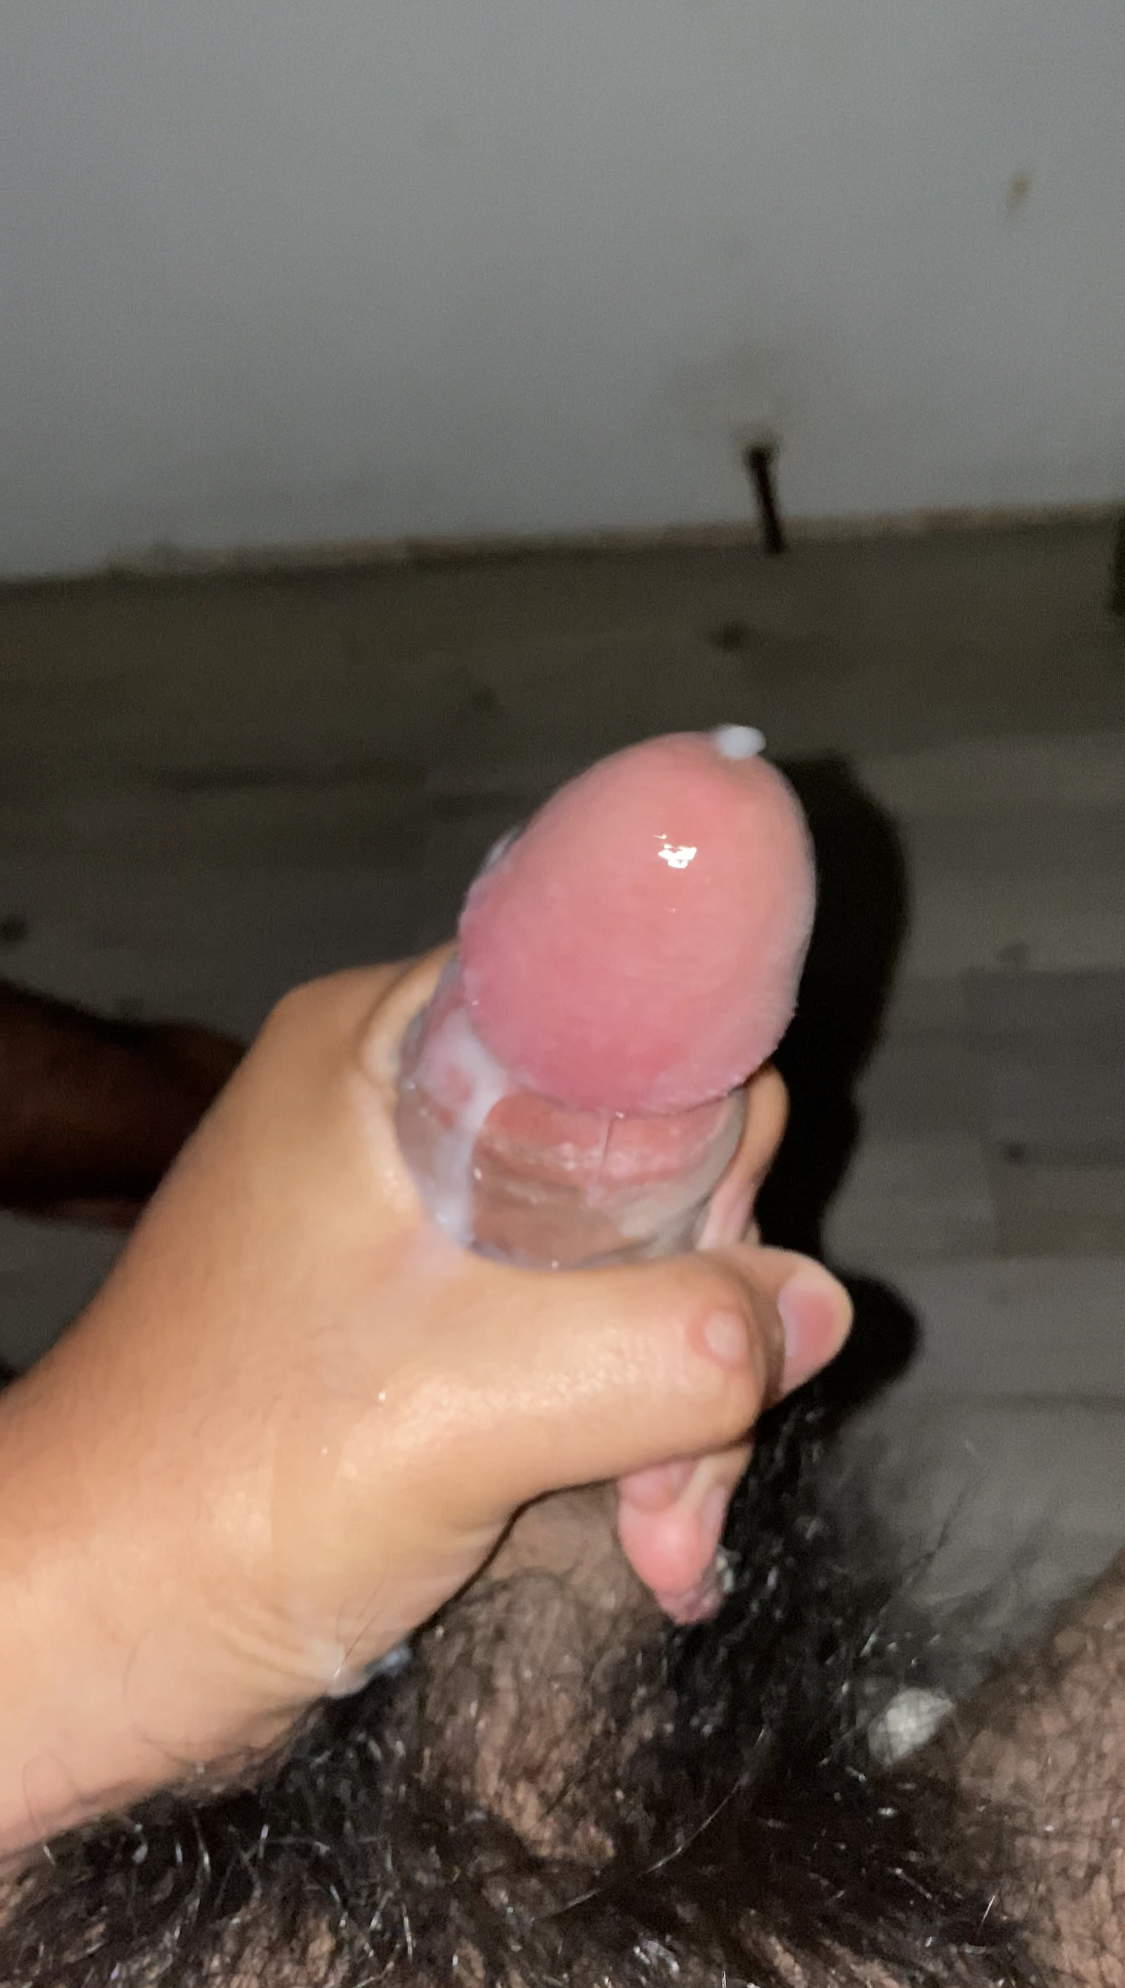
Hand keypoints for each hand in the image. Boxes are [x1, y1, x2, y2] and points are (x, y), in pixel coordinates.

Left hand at [0, 950, 849, 1850]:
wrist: (98, 1630)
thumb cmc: (226, 1486)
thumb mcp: (474, 1401)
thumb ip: (672, 1345)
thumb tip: (816, 1309)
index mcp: (390, 1052)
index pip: (619, 1015)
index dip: (701, 1131)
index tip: (718, 1263)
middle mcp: (409, 1113)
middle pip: (650, 1152)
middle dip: (700, 1310)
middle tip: (690, 1444)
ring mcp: (423, 1223)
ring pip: (635, 1259)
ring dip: (677, 1399)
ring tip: (661, 1536)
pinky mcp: (436, 1321)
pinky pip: (588, 1334)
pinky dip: (634, 1428)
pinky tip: (648, 1541)